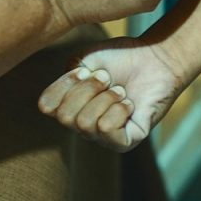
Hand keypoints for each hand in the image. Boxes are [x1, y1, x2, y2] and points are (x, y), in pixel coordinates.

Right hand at [38, 36, 183, 151]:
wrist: (154, 58)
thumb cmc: (120, 59)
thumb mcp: (83, 62)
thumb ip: (64, 80)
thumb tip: (63, 104)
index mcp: (69, 107)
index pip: (46, 106)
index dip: (64, 84)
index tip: (85, 71)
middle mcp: (82, 127)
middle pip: (65, 117)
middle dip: (88, 90)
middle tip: (107, 80)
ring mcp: (103, 138)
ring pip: (86, 123)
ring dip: (106, 98)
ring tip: (121, 91)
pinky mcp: (125, 143)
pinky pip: (107, 129)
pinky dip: (119, 109)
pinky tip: (130, 104)